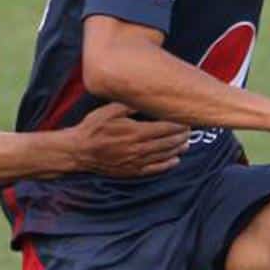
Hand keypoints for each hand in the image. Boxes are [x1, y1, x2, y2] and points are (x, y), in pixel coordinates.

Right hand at [72, 103, 190, 177]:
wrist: (79, 151)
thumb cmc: (93, 128)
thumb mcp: (110, 110)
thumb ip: (130, 105)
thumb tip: (146, 98)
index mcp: (136, 132)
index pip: (166, 127)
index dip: (179, 124)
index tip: (187, 119)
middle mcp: (139, 148)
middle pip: (168, 142)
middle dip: (181, 135)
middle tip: (190, 129)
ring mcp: (136, 161)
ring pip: (164, 155)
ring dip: (177, 149)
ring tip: (186, 143)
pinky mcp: (132, 171)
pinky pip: (154, 169)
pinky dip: (167, 165)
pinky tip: (175, 160)